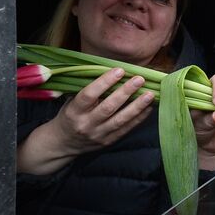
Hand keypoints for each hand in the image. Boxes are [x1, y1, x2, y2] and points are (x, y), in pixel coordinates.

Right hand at [18, 68, 153, 175]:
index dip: (105, 82)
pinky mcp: (109, 141)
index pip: (89, 95)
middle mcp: (86, 124)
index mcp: (74, 111)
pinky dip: (139, 118)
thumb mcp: (71, 102)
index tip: (119, 70)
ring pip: (120, 120)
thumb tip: (111, 72)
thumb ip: (88, 90)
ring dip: (137, 106)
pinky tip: (149, 107)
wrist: (64, 143)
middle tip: (139, 79)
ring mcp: (99, 134)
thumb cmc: (70, 116)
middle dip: (125, 92)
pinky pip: (126, 129)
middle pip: (108, 107)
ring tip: (150, 94)